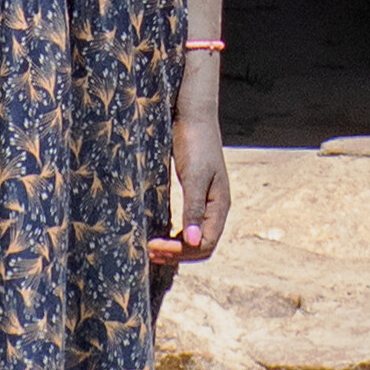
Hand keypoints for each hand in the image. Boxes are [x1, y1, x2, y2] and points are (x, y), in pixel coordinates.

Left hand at [147, 74, 227, 263]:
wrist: (194, 115)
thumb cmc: (196, 143)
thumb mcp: (194, 176)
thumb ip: (194, 209)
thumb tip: (193, 242)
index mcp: (220, 207)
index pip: (204, 245)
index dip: (180, 251)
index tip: (154, 246)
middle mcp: (216, 209)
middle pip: (200, 247)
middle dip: (176, 254)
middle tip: (149, 252)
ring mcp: (206, 203)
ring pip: (194, 238)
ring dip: (174, 247)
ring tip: (151, 248)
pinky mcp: (195, 195)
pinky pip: (188, 225)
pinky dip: (174, 235)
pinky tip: (160, 234)